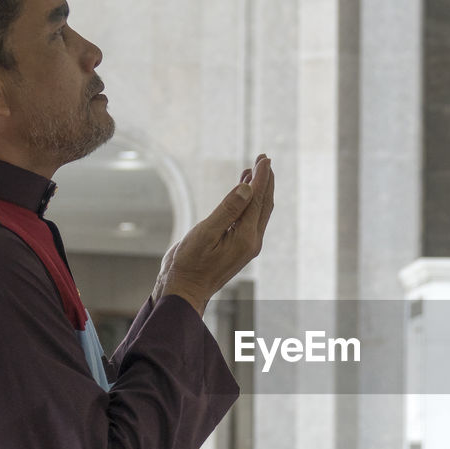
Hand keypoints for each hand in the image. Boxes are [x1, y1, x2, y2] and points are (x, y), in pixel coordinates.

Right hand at [153, 154, 274, 314]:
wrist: (184, 291)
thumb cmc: (189, 264)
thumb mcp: (206, 233)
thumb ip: (227, 210)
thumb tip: (247, 188)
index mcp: (246, 238)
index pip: (257, 200)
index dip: (261, 177)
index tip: (264, 158)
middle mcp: (251, 242)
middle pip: (264, 205)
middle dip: (265, 181)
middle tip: (263, 158)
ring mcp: (246, 246)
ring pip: (258, 212)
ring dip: (258, 191)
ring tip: (254, 170)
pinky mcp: (238, 248)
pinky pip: (249, 220)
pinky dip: (248, 203)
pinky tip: (242, 192)